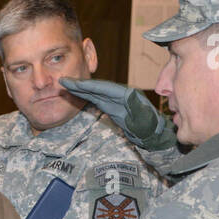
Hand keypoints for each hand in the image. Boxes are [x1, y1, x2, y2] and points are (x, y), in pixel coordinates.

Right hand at [60, 78, 175, 149]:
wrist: (155, 137)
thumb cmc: (151, 130)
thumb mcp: (146, 120)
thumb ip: (137, 108)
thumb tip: (129, 94)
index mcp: (128, 94)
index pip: (104, 88)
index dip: (87, 85)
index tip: (73, 83)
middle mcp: (121, 94)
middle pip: (97, 88)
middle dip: (80, 85)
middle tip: (63, 81)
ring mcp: (117, 101)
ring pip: (96, 93)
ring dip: (81, 90)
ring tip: (66, 86)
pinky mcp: (114, 108)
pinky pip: (98, 100)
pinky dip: (86, 96)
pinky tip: (77, 94)